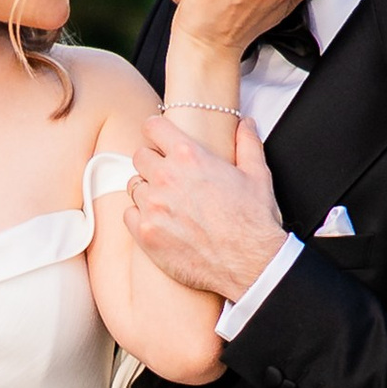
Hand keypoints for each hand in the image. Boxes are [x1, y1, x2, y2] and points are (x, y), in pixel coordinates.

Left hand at [127, 112, 287, 303]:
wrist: (248, 264)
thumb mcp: (257, 174)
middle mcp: (166, 177)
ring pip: (134, 186)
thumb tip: (246, 123)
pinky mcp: (145, 233)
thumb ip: (248, 143)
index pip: (153, 127)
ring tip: (168, 203)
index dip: (156, 131)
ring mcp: (152, 206)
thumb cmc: (253, 220)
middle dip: (152, 162)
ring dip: (147, 191)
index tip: (160, 140)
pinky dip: (140, 216)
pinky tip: (160, 222)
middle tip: (169, 177)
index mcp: (189, 156)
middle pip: (140, 156)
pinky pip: (129, 214)